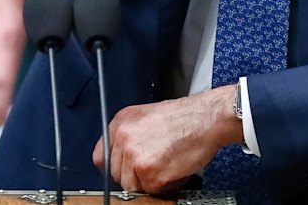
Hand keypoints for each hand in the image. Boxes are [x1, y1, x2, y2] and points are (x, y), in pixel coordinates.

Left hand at [93, 86, 241, 192]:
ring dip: (149, 182)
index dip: (116, 167)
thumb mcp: (147, 117)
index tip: (125, 171)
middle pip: (118, 175)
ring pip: (132, 186)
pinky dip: (164, 185)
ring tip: (166, 165)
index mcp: (121, 122)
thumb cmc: (183, 117)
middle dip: (135, 176)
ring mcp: (135, 155)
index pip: (102, 157)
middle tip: (155, 165)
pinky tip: (173, 168)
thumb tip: (121, 157)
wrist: (205, 119)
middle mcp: (123, 137)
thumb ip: (130, 135)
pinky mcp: (149, 172)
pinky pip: (150, 191)